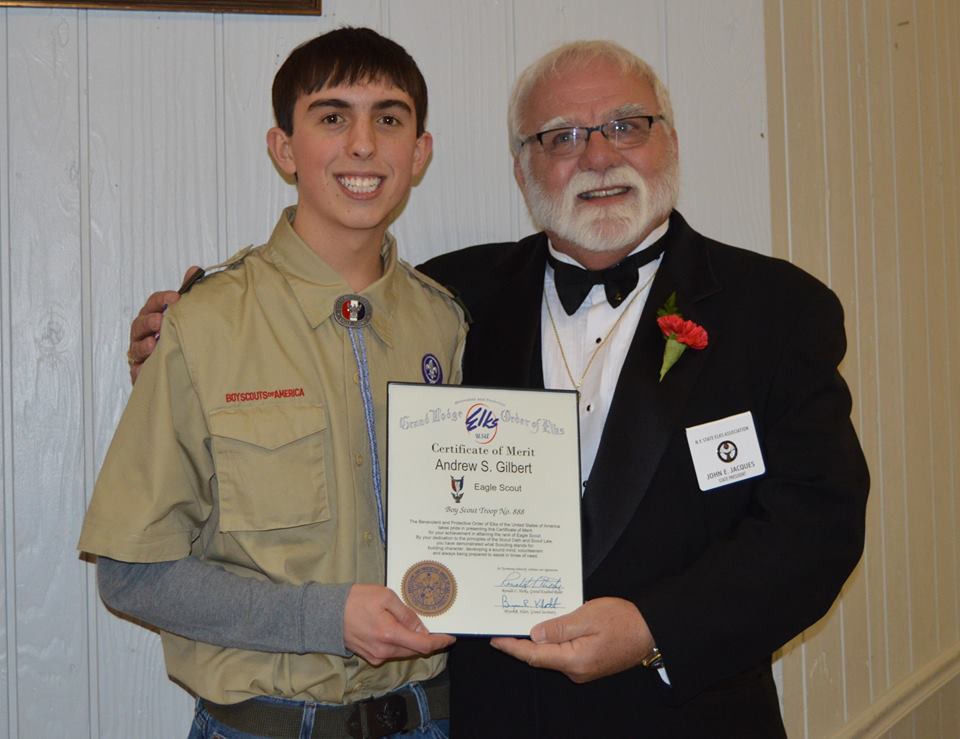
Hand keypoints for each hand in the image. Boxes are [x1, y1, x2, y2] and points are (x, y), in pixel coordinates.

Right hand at [128, 267, 198, 383]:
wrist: (177, 370)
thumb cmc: (174, 338)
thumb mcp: (180, 316)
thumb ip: (185, 295)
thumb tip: (195, 270)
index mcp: (152, 317)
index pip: (153, 304)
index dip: (161, 299)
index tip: (176, 297)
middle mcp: (143, 334)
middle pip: (140, 324)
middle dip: (149, 321)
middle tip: (160, 320)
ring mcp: (139, 353)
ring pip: (136, 347)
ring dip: (144, 344)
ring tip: (154, 343)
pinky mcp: (140, 372)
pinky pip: (137, 370)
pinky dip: (141, 368)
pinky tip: (147, 366)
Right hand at [344, 584, 454, 665]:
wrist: (327, 613)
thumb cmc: (356, 600)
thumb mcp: (385, 597)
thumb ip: (406, 614)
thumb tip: (422, 628)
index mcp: (390, 635)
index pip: (423, 645)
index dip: (440, 642)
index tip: (450, 638)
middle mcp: (384, 650)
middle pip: (415, 651)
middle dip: (427, 641)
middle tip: (435, 627)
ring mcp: (376, 656)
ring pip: (404, 652)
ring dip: (413, 642)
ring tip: (416, 626)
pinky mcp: (369, 656)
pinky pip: (392, 652)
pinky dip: (400, 644)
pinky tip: (399, 631)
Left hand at [490, 597, 653, 682]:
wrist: (651, 631)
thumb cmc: (623, 620)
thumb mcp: (588, 616)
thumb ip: (559, 627)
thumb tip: (534, 635)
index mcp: (573, 660)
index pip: (534, 656)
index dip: (513, 647)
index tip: (495, 639)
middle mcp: (576, 671)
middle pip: (541, 657)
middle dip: (522, 643)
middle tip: (505, 625)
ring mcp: (583, 670)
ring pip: (552, 655)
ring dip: (538, 641)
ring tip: (523, 623)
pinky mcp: (589, 664)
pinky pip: (564, 654)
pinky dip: (552, 642)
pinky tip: (547, 629)